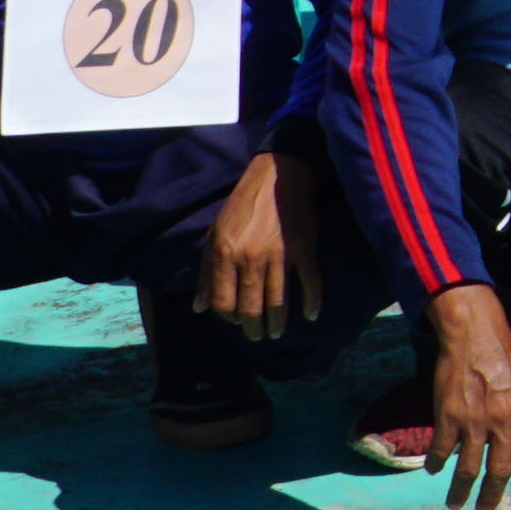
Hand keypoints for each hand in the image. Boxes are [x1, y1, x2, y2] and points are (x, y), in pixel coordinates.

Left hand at [197, 149, 323, 336]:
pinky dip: (312, 302)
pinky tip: (310, 316)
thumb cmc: (242, 204)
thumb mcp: (215, 233)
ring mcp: (279, 255)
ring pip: (278, 301)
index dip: (228, 319)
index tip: (235, 322)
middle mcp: (250, 258)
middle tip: (257, 335)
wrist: (279, 174)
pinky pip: (309, 282)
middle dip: (252, 328)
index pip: (223, 302)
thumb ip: (205, 272)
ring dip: (277, 323)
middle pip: (250, 308)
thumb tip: (198, 307)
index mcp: (225, 254)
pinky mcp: (303, 248)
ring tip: (276, 333)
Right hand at [421, 287, 510, 509]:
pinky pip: (441, 450)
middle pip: (499, 472)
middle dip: (492, 497)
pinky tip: (434, 470)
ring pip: (469, 469)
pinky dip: (436, 463)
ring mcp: (475, 422)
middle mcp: (503, 423)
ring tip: (455, 504)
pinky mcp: (448, 416)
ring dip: (460, 491)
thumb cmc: (503, 354)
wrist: (474, 333)